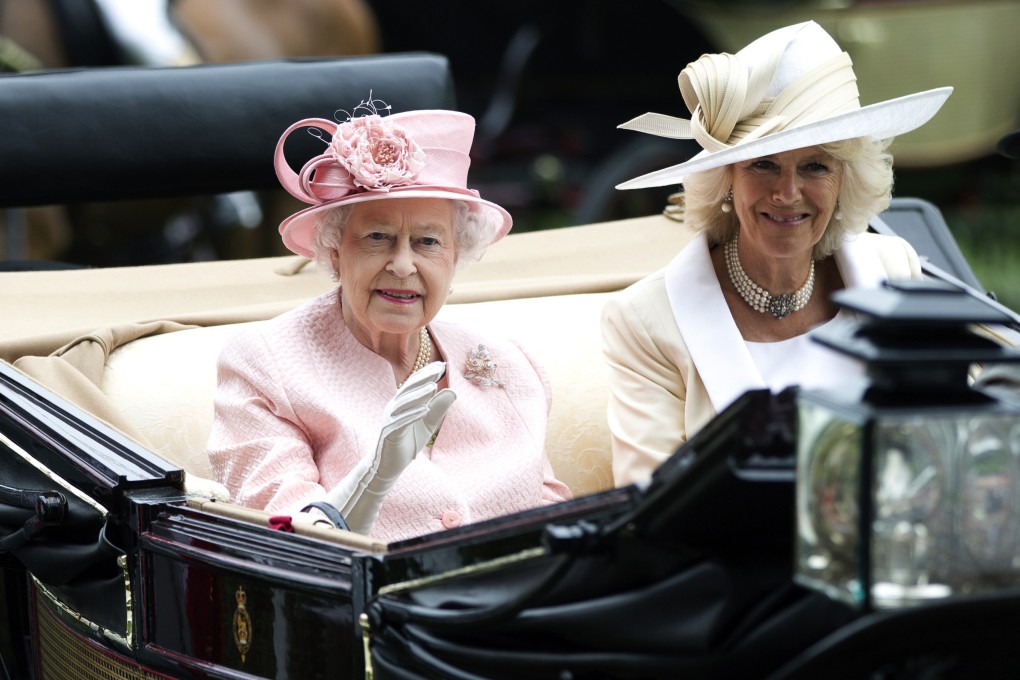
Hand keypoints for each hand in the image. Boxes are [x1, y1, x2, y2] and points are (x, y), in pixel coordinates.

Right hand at [321, 361, 455, 533]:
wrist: (388, 465)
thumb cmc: (407, 442)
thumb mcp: (428, 424)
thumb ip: (439, 408)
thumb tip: (453, 391)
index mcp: (401, 403)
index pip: (414, 384)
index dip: (427, 373)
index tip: (442, 364)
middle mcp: (393, 408)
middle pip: (408, 389)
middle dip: (424, 378)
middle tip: (439, 368)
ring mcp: (390, 420)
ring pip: (404, 403)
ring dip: (419, 395)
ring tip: (434, 387)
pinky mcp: (389, 434)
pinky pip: (400, 422)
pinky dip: (412, 415)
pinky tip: (425, 410)